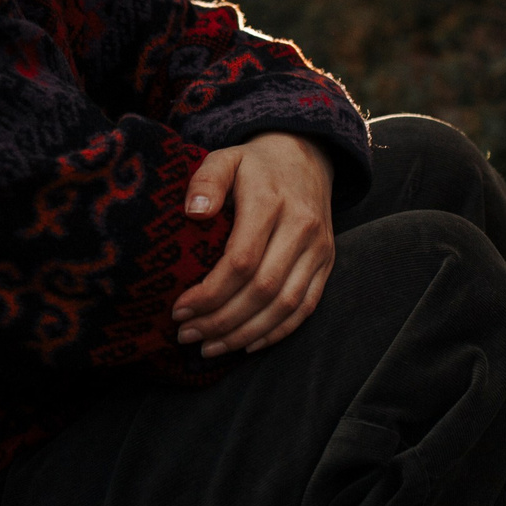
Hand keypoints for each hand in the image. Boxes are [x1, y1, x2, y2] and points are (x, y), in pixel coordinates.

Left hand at [170, 133, 335, 357]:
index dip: (209, 293)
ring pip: (285, 306)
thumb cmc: (255, 165)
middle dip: (221, 321)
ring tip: (209, 348)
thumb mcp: (225, 157)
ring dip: (245, 334)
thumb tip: (193, 213)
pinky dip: (276, 332)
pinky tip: (246, 345)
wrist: (306, 156)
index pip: (241, 261)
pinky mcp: (326, 262)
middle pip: (262, 290)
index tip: (179, 310)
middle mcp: (301, 227)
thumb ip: (206, 180)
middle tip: (186, 335)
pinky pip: (305, 307)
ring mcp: (319, 248)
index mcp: (271, 202)